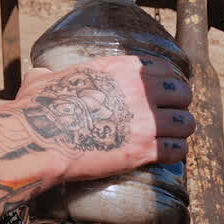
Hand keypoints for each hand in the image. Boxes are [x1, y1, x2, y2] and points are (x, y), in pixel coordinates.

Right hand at [13, 55, 194, 181]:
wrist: (38, 138)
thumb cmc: (37, 108)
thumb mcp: (42, 79)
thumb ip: (50, 75)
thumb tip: (41, 74)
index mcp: (118, 68)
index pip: (164, 68)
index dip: (167, 82)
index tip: (163, 94)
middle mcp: (137, 89)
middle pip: (182, 94)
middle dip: (177, 106)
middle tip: (168, 117)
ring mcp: (144, 120)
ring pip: (186, 123)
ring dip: (179, 132)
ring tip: (169, 138)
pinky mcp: (144, 149)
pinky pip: (178, 150)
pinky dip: (174, 154)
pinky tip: (164, 156)